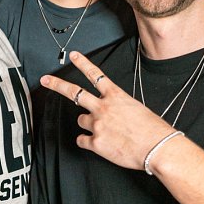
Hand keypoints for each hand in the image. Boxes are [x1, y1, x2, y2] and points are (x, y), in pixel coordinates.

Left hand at [41, 51, 176, 170]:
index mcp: (116, 96)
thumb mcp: (137, 109)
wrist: (158, 148)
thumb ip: (119, 107)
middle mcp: (103, 107)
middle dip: (57, 85)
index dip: (82, 63)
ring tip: (103, 131)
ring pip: (80, 120)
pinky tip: (100, 145)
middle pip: (74, 92)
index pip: (95, 74)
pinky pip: (82, 141)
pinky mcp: (96, 142)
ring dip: (87, 124)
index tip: (73, 55)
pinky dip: (88, 142)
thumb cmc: (153, 130)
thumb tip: (113, 113)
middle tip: (45, 80)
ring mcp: (97, 124)